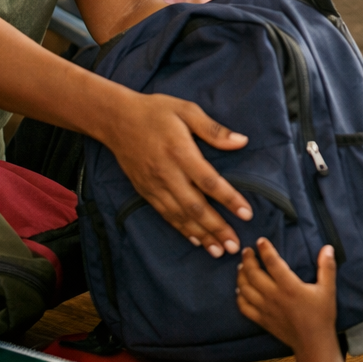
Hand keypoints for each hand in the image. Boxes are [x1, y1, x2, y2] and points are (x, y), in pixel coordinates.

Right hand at [99, 91, 252, 256]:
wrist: (116, 120)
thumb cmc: (156, 112)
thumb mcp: (187, 110)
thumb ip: (214, 129)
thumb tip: (242, 141)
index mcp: (180, 152)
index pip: (209, 181)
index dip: (229, 199)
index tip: (247, 214)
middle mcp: (167, 173)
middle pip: (195, 206)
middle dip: (216, 228)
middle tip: (235, 245)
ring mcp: (154, 185)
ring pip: (180, 216)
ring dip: (200, 235)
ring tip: (219, 250)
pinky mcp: (145, 191)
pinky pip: (165, 214)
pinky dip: (181, 230)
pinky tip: (195, 240)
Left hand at [236, 239, 337, 348]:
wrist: (313, 342)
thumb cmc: (321, 315)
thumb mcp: (328, 289)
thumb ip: (327, 267)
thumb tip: (327, 247)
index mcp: (289, 286)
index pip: (272, 263)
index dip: (265, 250)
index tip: (261, 241)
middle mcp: (274, 296)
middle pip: (253, 274)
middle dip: (248, 260)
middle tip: (246, 251)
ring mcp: (265, 308)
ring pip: (245, 289)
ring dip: (241, 275)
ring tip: (241, 267)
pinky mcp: (261, 319)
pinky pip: (244, 307)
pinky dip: (239, 297)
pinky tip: (240, 290)